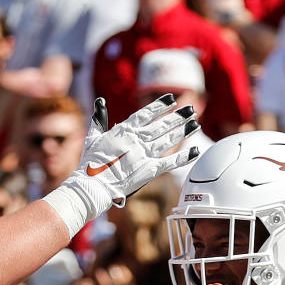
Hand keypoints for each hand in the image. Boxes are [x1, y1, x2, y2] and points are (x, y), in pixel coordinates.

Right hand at [43, 96, 199, 235]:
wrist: (92, 185)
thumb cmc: (89, 164)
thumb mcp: (93, 137)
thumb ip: (99, 119)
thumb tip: (100, 101)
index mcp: (124, 131)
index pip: (146, 114)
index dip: (160, 106)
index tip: (171, 99)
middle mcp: (136, 140)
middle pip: (161, 125)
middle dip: (177, 116)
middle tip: (190, 108)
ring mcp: (144, 154)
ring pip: (168, 140)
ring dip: (183, 131)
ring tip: (195, 123)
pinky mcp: (149, 170)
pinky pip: (170, 162)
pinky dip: (183, 157)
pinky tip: (194, 150)